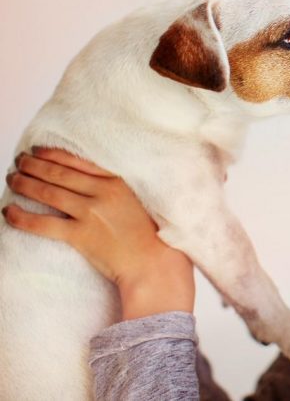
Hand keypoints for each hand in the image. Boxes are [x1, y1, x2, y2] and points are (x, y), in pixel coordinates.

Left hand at [2, 147, 194, 319]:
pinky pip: (43, 223)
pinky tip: (9, 212)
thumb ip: (114, 190)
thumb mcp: (136, 201)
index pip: (77, 162)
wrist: (153, 263)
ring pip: (48, 193)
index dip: (54, 155)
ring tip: (12, 180)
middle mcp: (102, 193)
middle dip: (34, 166)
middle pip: (59, 174)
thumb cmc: (149, 236)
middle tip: (18, 162)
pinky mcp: (80, 236)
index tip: (38, 151)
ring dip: (25, 184)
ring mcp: (90, 214)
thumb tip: (85, 184)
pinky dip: (22, 217)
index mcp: (117, 182)